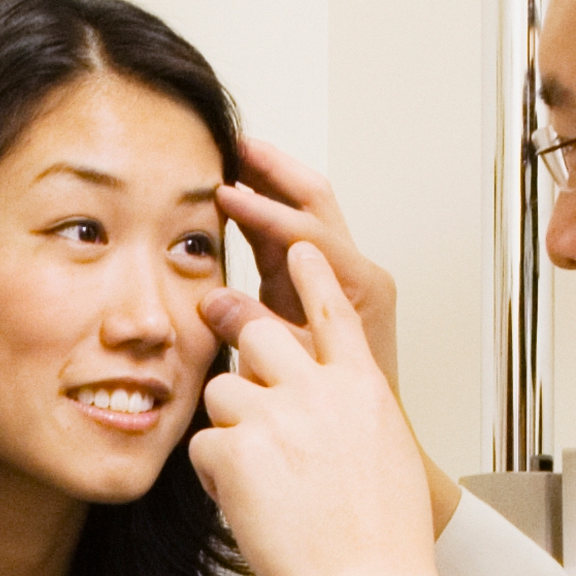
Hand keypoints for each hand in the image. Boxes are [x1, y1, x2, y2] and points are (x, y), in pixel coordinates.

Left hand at [191, 243, 444, 575]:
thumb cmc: (383, 540)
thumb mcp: (387, 458)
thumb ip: (351, 418)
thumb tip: (319, 415)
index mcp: (364, 388)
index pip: (334, 312)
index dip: (312, 276)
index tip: (298, 246)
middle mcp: (321, 388)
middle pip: (260, 330)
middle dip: (234, 326)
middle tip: (213, 312)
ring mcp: (277, 413)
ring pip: (223, 391)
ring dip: (229, 427)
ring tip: (254, 475)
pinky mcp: (239, 446)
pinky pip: (205, 446)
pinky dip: (216, 478)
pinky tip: (243, 506)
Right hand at [219, 136, 402, 390]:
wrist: (366, 432)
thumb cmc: (337, 406)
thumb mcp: (292, 367)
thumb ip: (253, 329)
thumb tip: (209, 299)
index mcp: (358, 286)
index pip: (304, 231)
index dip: (261, 211)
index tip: (222, 194)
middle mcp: (356, 271)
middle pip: (315, 199)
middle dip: (274, 169)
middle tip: (234, 143)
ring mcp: (340, 274)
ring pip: (306, 210)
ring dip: (269, 182)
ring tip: (231, 157)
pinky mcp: (321, 284)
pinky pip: (291, 236)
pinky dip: (263, 214)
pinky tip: (233, 200)